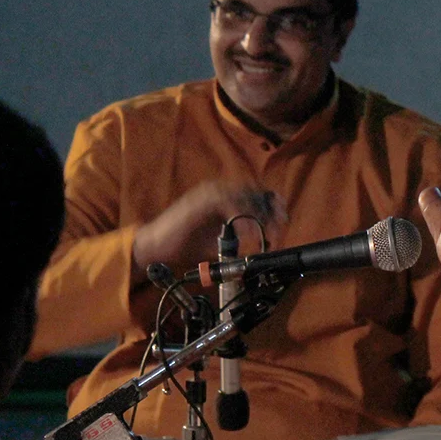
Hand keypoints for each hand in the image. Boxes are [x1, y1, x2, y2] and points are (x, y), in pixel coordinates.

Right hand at [131, 181, 285, 280]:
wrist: (156, 248)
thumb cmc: (186, 244)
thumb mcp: (222, 242)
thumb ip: (240, 239)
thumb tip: (264, 245)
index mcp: (222, 197)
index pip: (254, 193)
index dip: (272, 204)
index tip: (283, 219)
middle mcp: (216, 191)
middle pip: (253, 191)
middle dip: (271, 209)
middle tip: (280, 227)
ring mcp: (207, 194)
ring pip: (243, 196)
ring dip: (258, 214)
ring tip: (267, 233)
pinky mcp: (199, 202)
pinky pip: (228, 204)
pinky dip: (242, 218)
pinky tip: (248, 234)